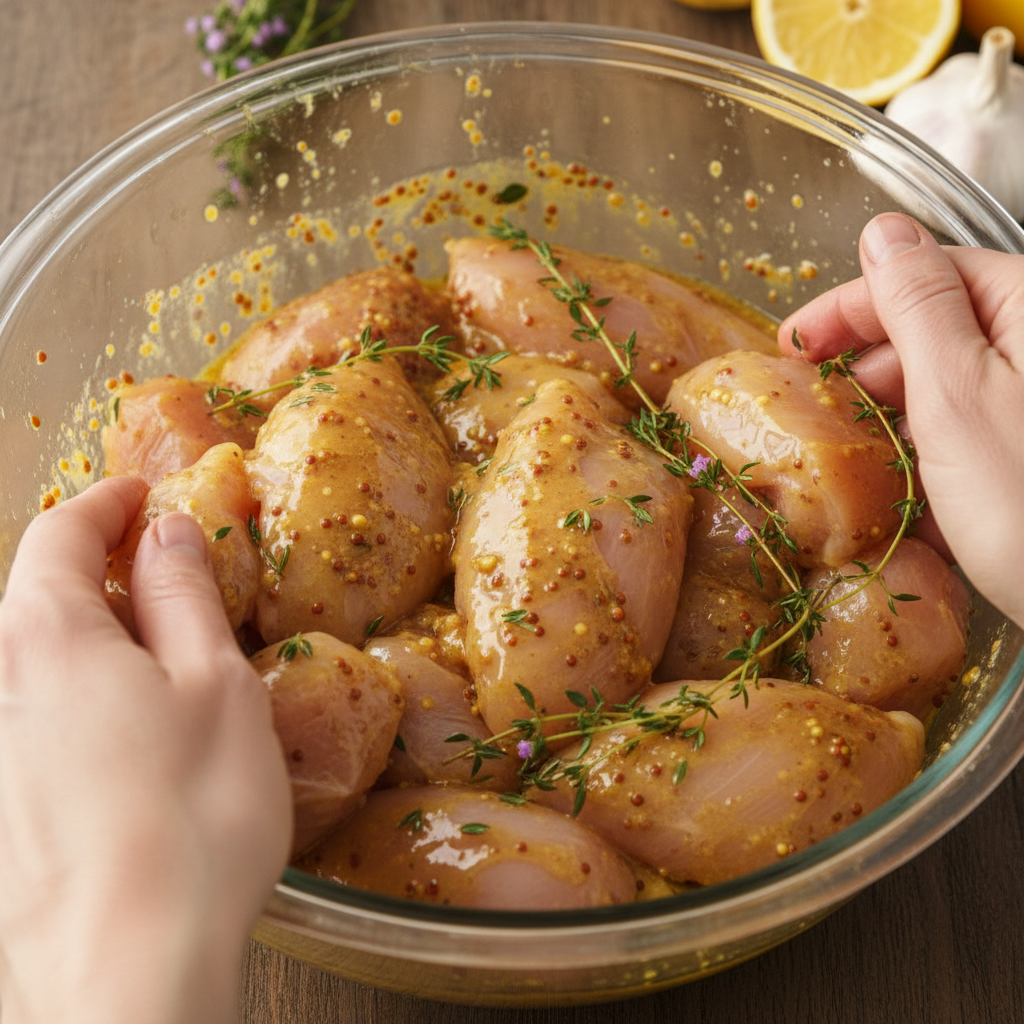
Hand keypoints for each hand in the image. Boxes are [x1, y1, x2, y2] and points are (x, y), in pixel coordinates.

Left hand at [0, 477, 291, 1023]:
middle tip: (160, 561)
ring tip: (160, 641)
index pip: (59, 531)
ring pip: (34, 654)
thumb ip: (185, 595)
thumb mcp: (215, 684)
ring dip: (90, 625)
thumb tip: (169, 531)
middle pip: (33, 589)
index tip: (144, 493)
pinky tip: (136, 722)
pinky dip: (80, 684)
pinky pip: (34, 709)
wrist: (127, 971)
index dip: (105, 501)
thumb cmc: (191, 819)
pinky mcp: (2, 802)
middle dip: (94, 560)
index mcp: (46, 637)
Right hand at [778, 212, 1023, 628]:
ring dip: (894, 422)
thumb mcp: (957, 393)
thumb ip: (915, 305)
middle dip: (870, 367)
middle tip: (819, 412)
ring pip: (947, 388)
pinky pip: (968, 438)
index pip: (924, 272)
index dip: (849, 305)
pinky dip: (930, 462)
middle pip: (935, 328)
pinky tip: (905, 500)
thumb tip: (883, 231)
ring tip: (858, 466)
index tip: (791, 344)